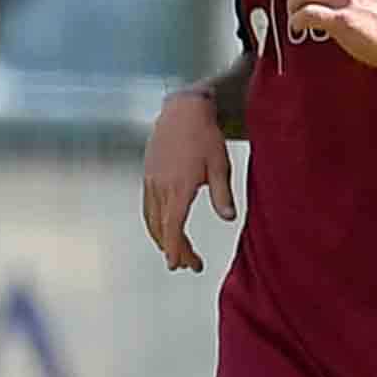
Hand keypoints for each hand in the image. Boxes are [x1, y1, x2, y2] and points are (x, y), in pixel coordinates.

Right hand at [141, 89, 235, 273]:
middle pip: (161, 229)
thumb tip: (228, 218)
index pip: (173, 227)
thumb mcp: (219, 165)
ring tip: (177, 251)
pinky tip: (164, 227)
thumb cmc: (204, 136)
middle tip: (190, 264)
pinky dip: (154, 223)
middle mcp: (161, 188)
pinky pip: (147, 207)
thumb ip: (222, 194)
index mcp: (179, 187)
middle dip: (174, 250)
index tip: (181, 265)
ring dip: (162, 239)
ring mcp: (151, 182)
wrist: (181, 110)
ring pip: (151, 220)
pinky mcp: (148, 176)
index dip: (176, 249)